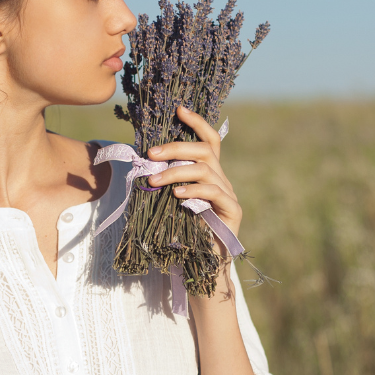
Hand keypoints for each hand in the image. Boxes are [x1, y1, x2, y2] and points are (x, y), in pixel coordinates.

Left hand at [145, 105, 242, 242]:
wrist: (200, 265)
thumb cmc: (182, 232)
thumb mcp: (169, 201)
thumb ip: (164, 181)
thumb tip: (142, 161)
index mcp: (209, 173)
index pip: (209, 140)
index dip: (197, 122)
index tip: (179, 109)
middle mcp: (222, 180)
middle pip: (205, 150)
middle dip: (177, 147)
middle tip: (151, 153)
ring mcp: (229, 195)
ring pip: (206, 170)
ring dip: (176, 172)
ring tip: (154, 180)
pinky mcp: (232, 212)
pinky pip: (214, 193)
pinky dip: (194, 190)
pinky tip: (176, 195)